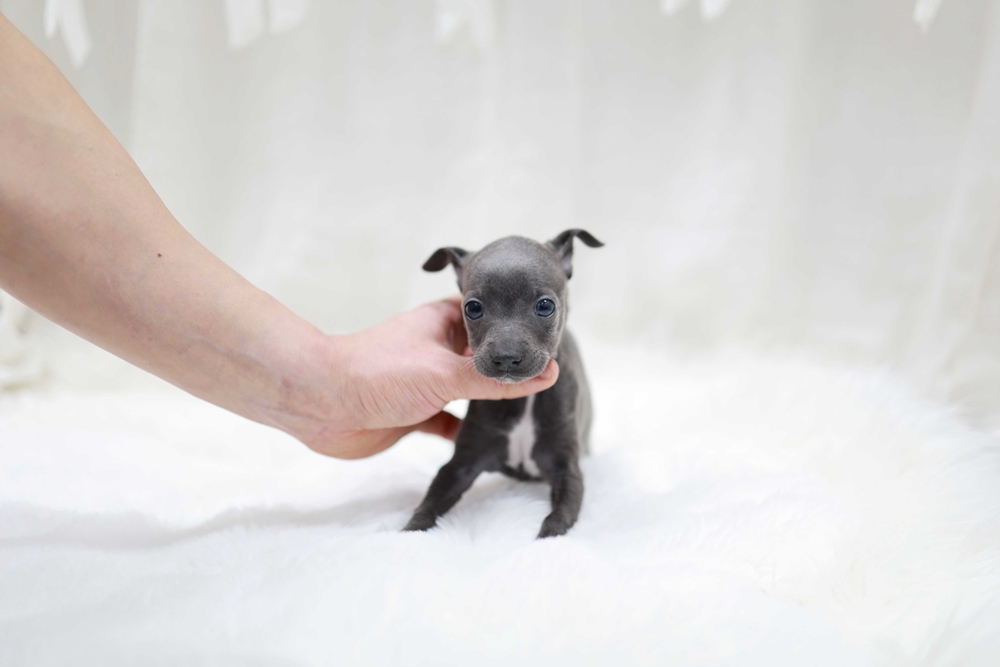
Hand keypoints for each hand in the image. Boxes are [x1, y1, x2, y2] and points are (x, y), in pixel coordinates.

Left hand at [283, 296, 558, 458]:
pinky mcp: (415, 413)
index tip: (555, 344)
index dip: (522, 330)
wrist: (318, 403)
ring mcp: (427, 381)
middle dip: (511, 371)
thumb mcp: (446, 373)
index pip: (495, 320)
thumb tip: (547, 373)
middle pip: (485, 358)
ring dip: (491, 402)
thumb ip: (496, 379)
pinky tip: (490, 441)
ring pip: (470, 391)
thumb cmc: (377, 372)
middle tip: (550, 383)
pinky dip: (468, 430)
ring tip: (530, 413)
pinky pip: (451, 421)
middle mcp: (439, 348)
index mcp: (445, 321)